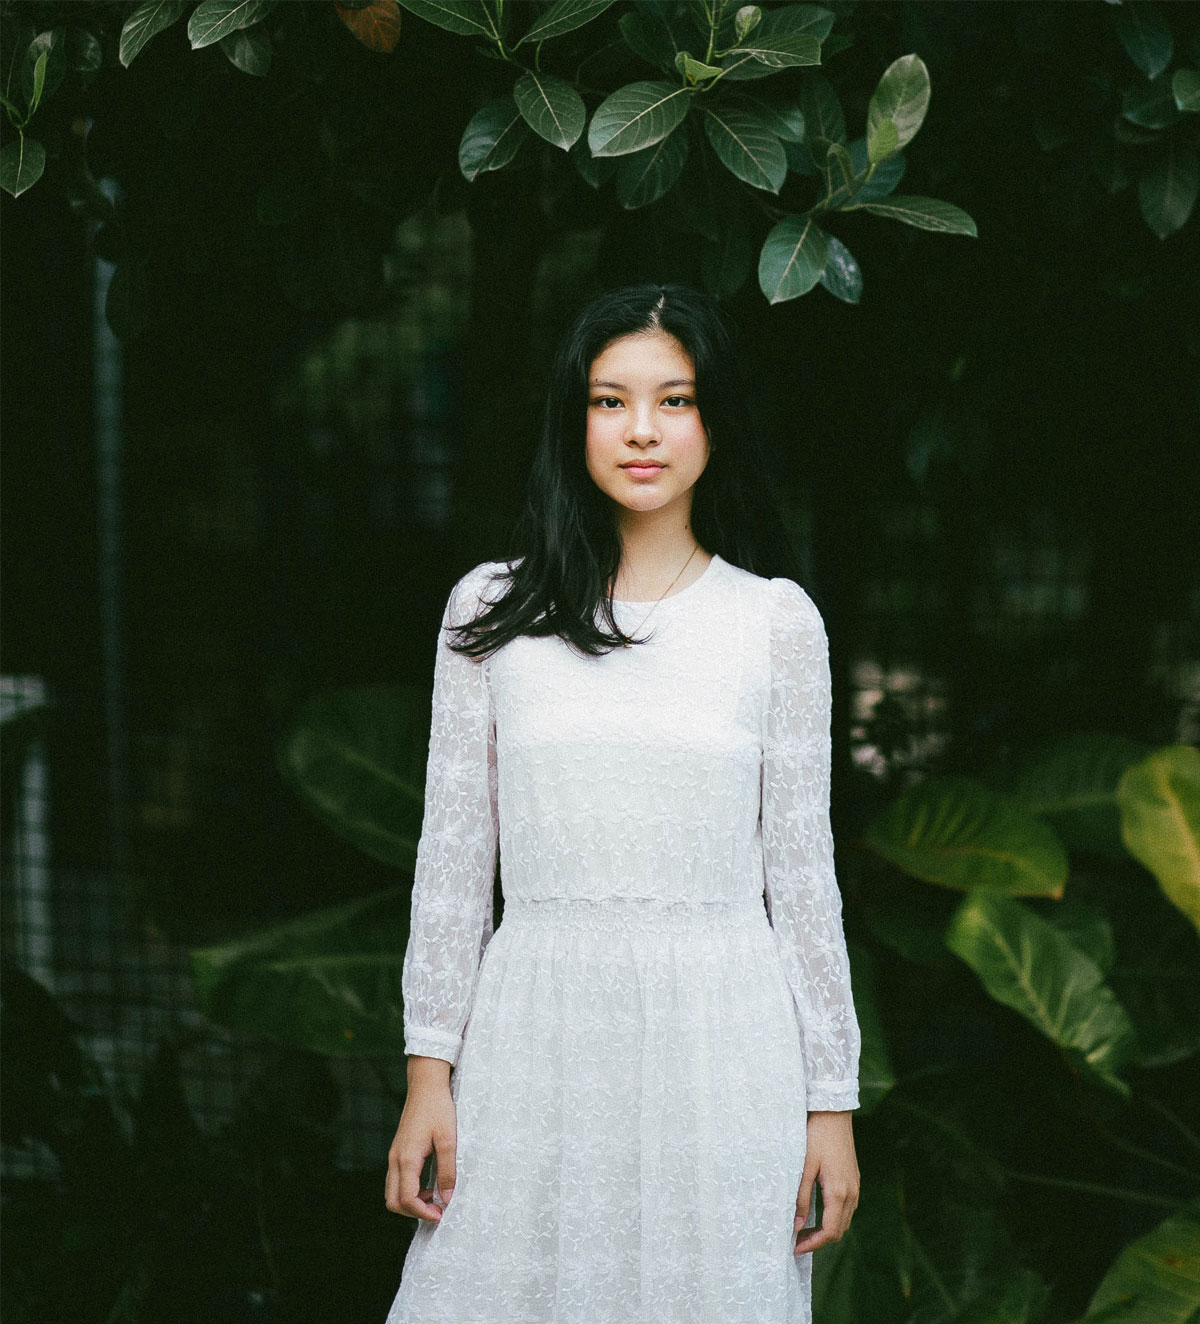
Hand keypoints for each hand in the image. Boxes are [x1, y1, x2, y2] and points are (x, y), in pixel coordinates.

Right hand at [385, 1056, 456, 1222]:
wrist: (425, 1085)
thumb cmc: (438, 1108)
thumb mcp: (448, 1140)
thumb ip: (448, 1171)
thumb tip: (448, 1198)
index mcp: (407, 1158)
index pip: (407, 1199)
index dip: (423, 1212)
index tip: (441, 1214)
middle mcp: (395, 1159)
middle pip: (393, 1201)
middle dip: (413, 1212)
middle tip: (437, 1210)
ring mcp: (394, 1155)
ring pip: (392, 1192)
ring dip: (410, 1202)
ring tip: (435, 1198)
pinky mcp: (397, 1151)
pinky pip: (396, 1180)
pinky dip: (409, 1190)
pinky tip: (429, 1185)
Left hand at [793, 1110, 858, 1254]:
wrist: (833, 1114)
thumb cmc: (816, 1137)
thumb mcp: (803, 1167)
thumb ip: (801, 1198)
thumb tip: (796, 1226)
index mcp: (839, 1192)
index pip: (830, 1232)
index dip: (813, 1244)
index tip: (794, 1248)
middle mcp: (851, 1193)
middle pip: (839, 1230)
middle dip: (818, 1240)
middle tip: (796, 1241)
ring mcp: (854, 1186)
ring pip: (844, 1220)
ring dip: (827, 1230)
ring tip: (804, 1230)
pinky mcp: (853, 1179)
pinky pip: (847, 1208)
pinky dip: (833, 1218)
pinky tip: (817, 1214)